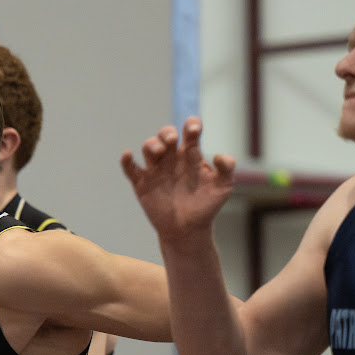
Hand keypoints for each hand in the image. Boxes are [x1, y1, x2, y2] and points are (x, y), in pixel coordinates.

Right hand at [121, 117, 234, 243]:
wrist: (188, 230)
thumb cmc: (206, 206)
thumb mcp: (223, 187)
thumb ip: (227, 168)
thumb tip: (218, 155)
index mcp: (191, 154)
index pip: (190, 131)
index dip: (191, 125)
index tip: (193, 130)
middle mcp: (172, 158)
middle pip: (165, 134)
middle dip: (167, 132)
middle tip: (172, 141)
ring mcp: (156, 170)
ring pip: (148, 147)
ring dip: (151, 144)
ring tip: (159, 153)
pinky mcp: (142, 184)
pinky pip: (131, 169)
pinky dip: (126, 161)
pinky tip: (128, 155)